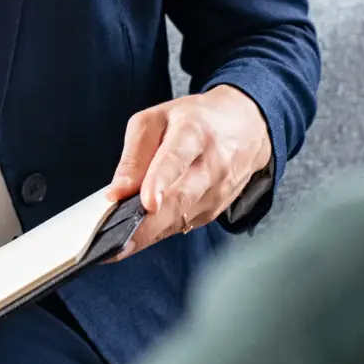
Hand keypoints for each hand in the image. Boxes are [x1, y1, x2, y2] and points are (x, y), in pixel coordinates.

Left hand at [107, 85, 271, 258]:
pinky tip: (142, 229)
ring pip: (180, 219)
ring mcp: (218, 190)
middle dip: (148, 224)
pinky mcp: (216, 209)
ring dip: (148, 233)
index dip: (160, 182)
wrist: (246, 125)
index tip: (147, 203)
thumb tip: (116, 193)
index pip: (176, 158)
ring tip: (118, 242)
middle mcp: (212, 163)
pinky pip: (182, 226)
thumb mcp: (156, 120)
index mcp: (193, 132)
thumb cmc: (194, 120)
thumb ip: (134, 154)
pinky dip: (159, 230)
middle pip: (180, 198)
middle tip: (117, 243)